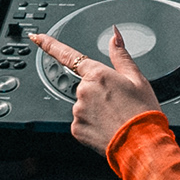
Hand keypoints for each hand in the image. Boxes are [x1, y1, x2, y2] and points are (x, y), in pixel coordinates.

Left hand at [29, 28, 161, 155]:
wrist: (142, 144)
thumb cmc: (142, 112)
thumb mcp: (137, 79)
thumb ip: (121, 56)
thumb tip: (114, 35)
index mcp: (98, 74)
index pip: (68, 55)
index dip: (50, 45)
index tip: (37, 38)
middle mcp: (83, 90)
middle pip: (85, 86)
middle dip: (98, 92)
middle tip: (118, 104)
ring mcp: (78, 110)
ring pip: (83, 105)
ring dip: (96, 110)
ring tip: (115, 118)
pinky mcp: (76, 128)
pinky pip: (81, 122)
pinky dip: (92, 124)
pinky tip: (107, 128)